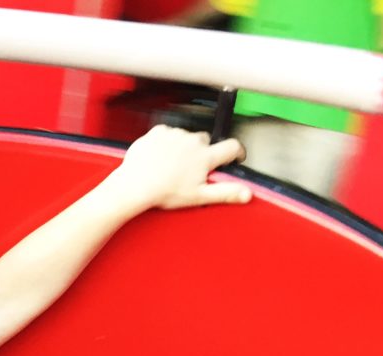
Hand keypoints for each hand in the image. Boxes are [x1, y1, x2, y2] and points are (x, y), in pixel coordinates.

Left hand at [107, 125, 250, 210]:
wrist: (135, 185)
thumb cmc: (165, 192)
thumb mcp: (198, 197)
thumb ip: (225, 192)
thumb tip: (247, 193)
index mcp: (205, 156)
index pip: (232, 147)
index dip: (236, 152)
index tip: (233, 157)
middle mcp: (192, 141)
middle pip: (206, 142)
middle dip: (202, 153)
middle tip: (190, 169)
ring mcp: (175, 134)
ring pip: (185, 138)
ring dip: (183, 147)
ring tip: (170, 166)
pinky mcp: (158, 132)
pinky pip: (167, 134)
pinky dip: (165, 143)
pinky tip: (159, 157)